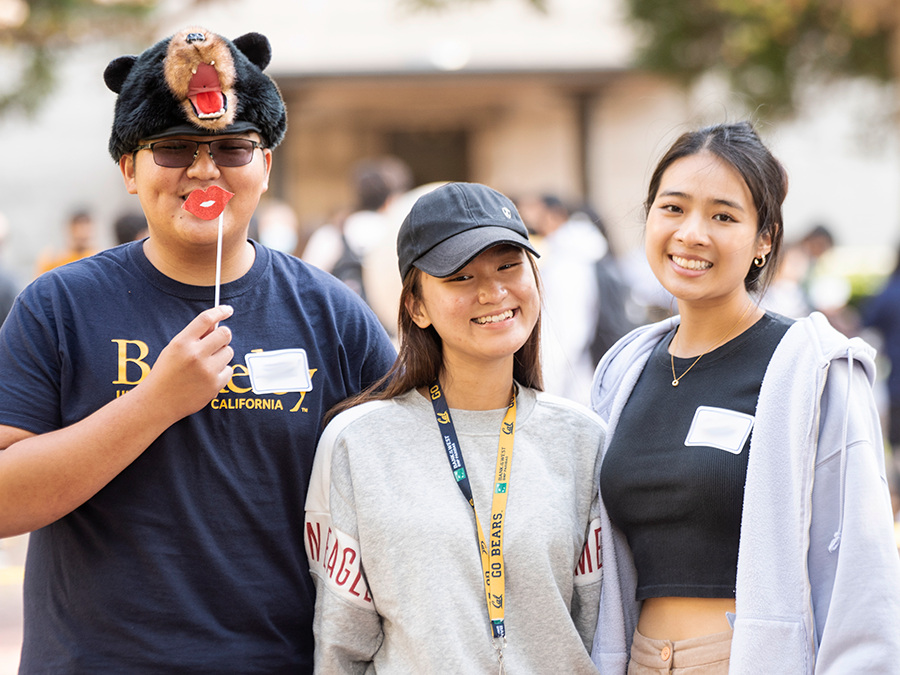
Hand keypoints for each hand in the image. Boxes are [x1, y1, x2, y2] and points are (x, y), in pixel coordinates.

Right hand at [143, 304, 234, 420]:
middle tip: (217, 343)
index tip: (228, 310)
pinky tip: (207, 378)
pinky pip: (229, 370)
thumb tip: (216, 324)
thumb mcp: (173, 350)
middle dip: (224, 336)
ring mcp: (207, 370)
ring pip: (229, 352)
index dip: (220, 311)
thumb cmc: (165, 373)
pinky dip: (222, 372)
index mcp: (182, 342)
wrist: (158, 402)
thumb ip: (194, 337)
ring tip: (206, 365)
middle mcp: (195, 354)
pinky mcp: (215, 384)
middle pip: (225, 333)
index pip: (206, 319)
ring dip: (222, 355)